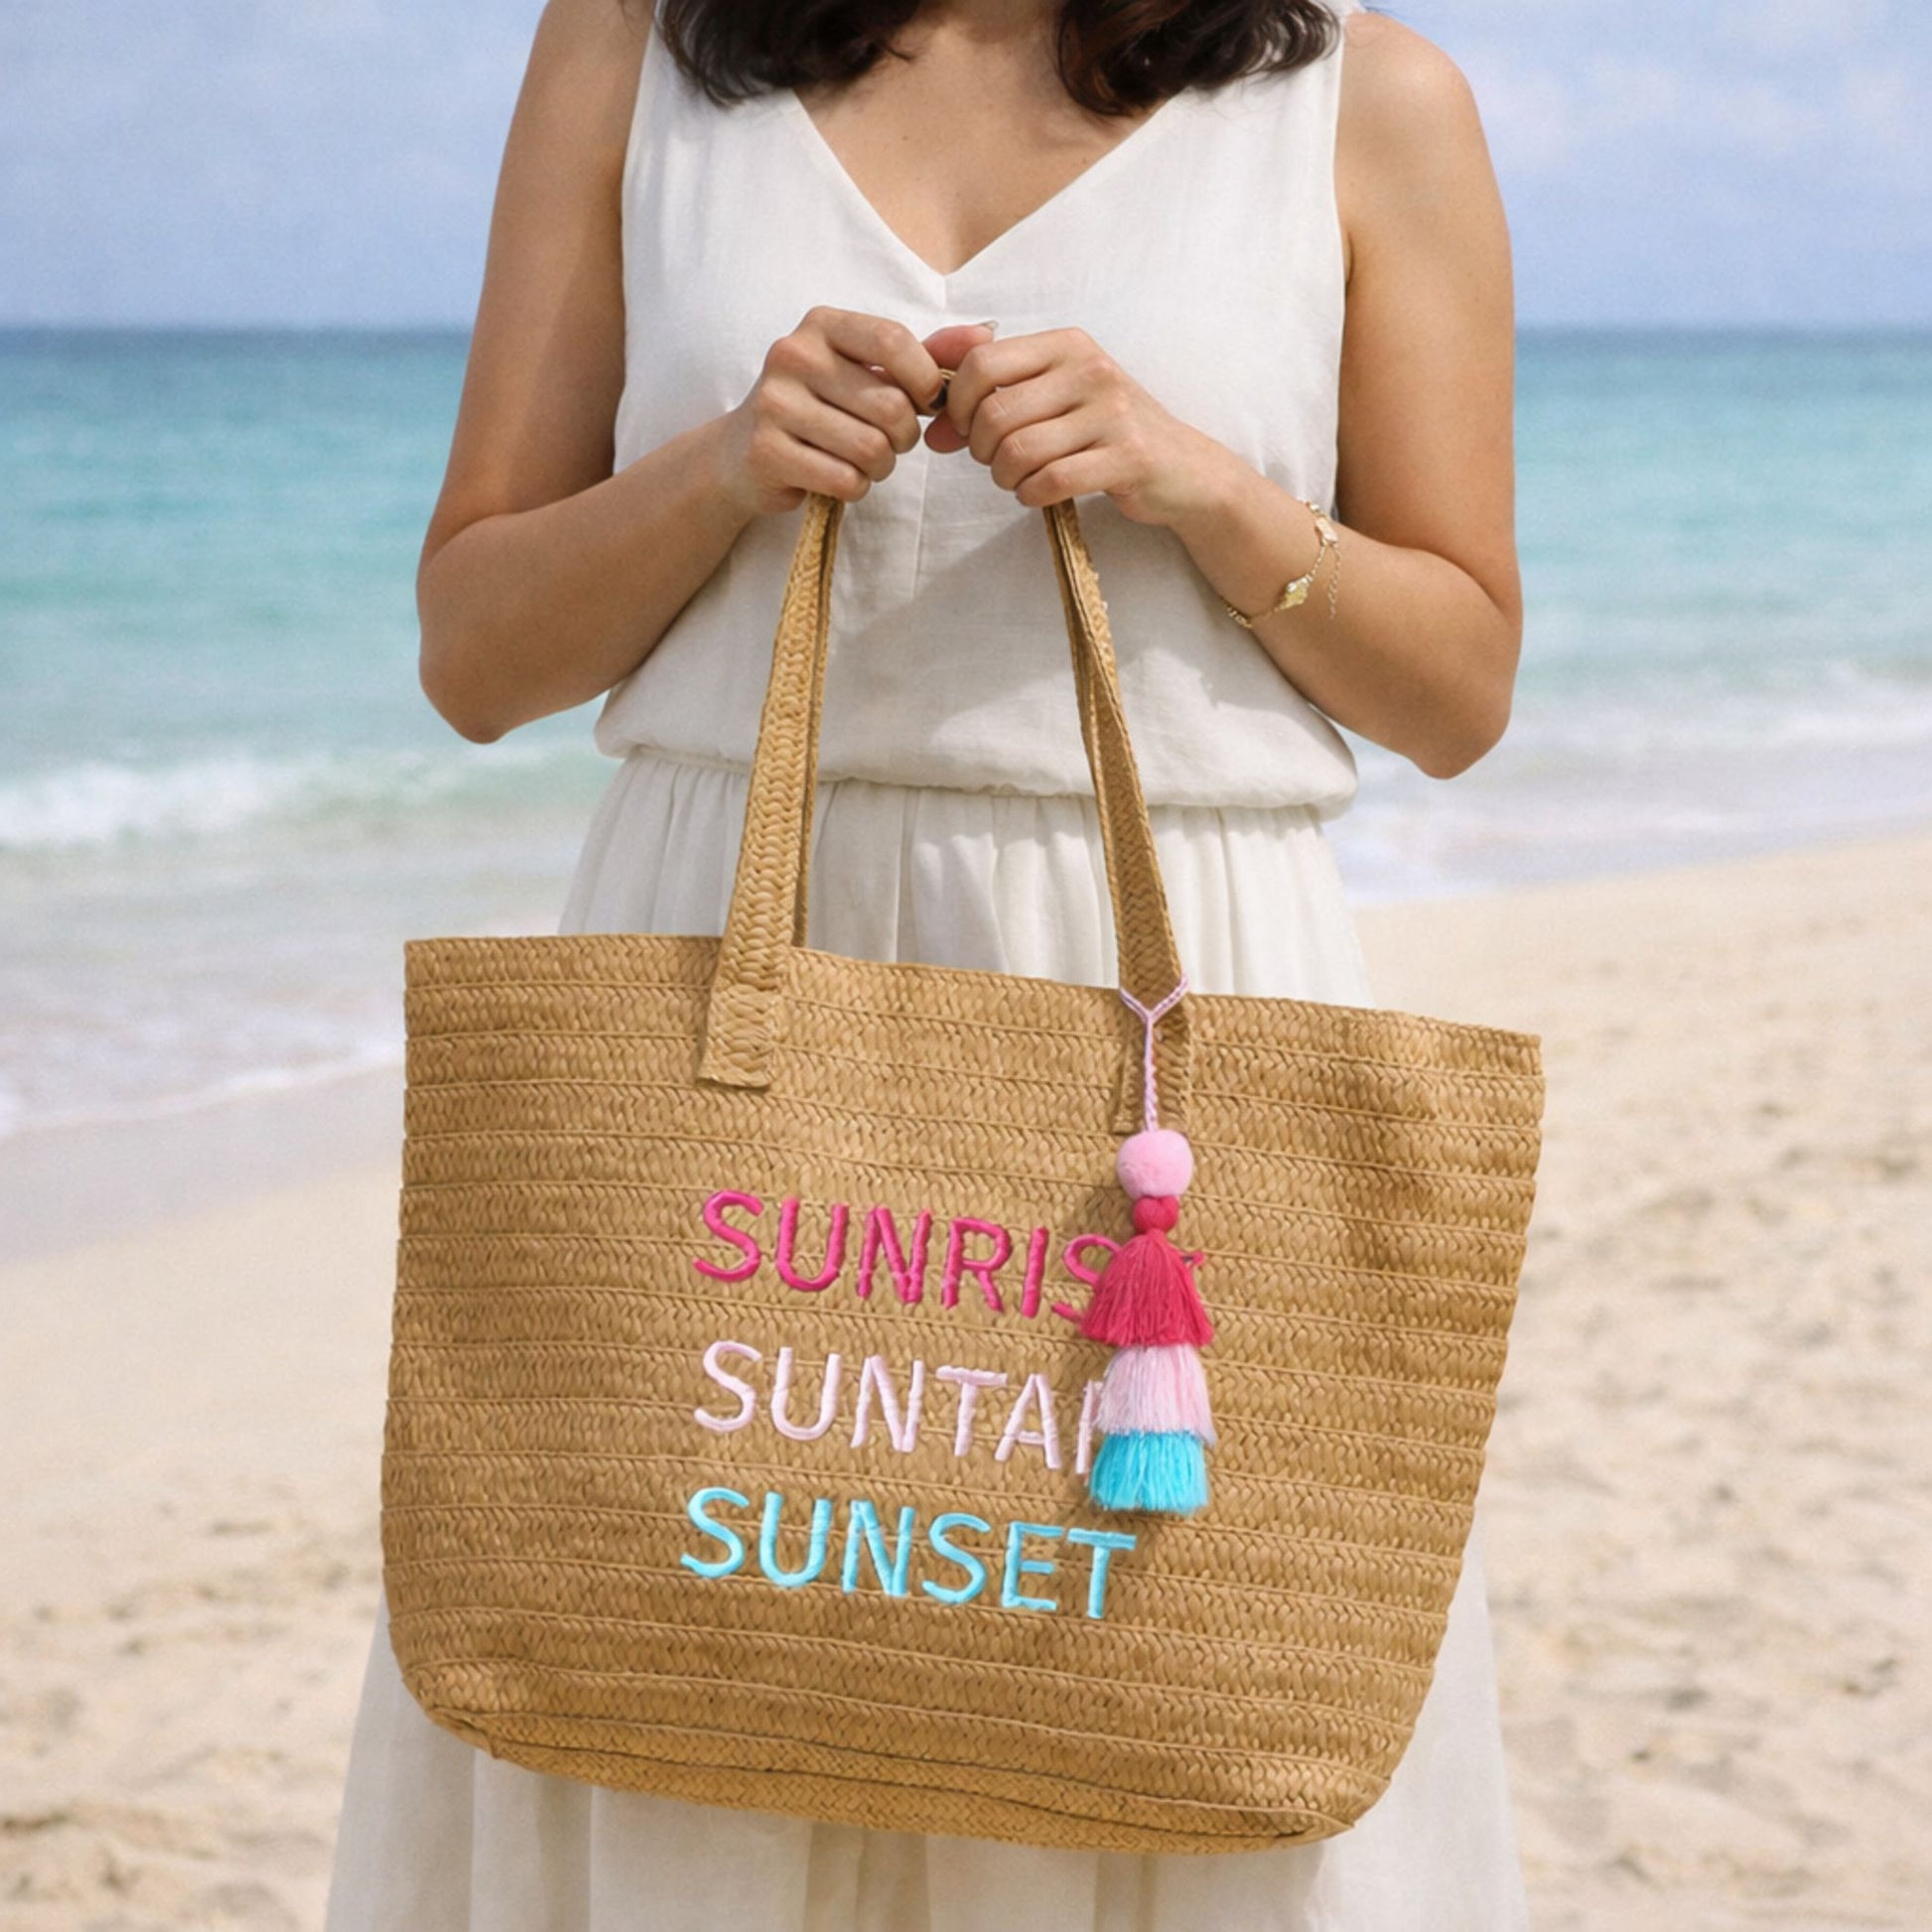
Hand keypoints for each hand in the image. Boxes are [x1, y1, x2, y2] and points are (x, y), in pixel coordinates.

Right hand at [714, 306, 949, 516]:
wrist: (742, 454)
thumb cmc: (820, 408)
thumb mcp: (868, 371)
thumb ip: (926, 354)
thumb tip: (984, 336)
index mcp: (822, 325)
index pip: (894, 342)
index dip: (925, 382)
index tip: (924, 403)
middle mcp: (793, 355)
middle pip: (890, 405)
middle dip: (903, 436)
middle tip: (887, 442)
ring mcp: (774, 403)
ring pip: (870, 448)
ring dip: (880, 466)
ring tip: (861, 461)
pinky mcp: (766, 450)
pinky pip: (844, 479)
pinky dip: (854, 487)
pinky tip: (836, 477)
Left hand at [927, 326, 1234, 527]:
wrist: (1182, 470)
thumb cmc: (1106, 432)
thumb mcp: (1055, 394)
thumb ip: (993, 390)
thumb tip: (929, 413)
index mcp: (1067, 344)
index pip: (981, 362)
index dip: (958, 405)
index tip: (966, 428)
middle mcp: (1090, 369)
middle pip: (994, 413)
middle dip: (980, 449)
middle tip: (995, 462)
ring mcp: (1112, 413)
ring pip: (1018, 451)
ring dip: (1005, 477)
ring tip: (1018, 479)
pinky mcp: (1127, 457)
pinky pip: (1050, 481)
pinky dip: (1032, 495)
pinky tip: (1039, 493)